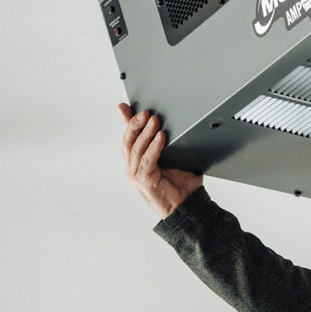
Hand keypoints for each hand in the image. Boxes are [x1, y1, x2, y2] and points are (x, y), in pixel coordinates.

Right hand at [119, 102, 202, 218]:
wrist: (186, 205)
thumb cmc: (180, 183)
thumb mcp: (174, 156)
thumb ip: (167, 143)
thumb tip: (171, 124)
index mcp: (137, 160)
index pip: (130, 136)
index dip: (126, 121)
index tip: (124, 106)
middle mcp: (133, 166)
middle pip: (128, 140)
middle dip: (135, 123)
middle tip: (145, 111)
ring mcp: (136, 174)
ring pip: (136, 149)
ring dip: (145, 132)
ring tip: (154, 120)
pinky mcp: (145, 180)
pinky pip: (147, 160)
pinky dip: (154, 147)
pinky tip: (161, 137)